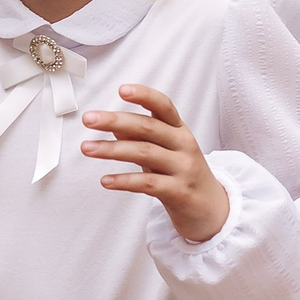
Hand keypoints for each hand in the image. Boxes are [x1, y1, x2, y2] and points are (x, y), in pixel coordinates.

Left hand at [82, 85, 228, 243]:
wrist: (211, 209)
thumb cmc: (183, 175)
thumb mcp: (164, 151)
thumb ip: (140, 137)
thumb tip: (113, 123)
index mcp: (179, 130)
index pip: (163, 106)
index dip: (144, 96)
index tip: (122, 90)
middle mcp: (183, 145)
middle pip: (148, 127)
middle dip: (116, 120)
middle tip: (90, 119)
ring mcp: (183, 168)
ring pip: (145, 153)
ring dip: (112, 149)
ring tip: (88, 148)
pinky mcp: (178, 192)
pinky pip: (147, 184)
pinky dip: (124, 180)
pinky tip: (105, 180)